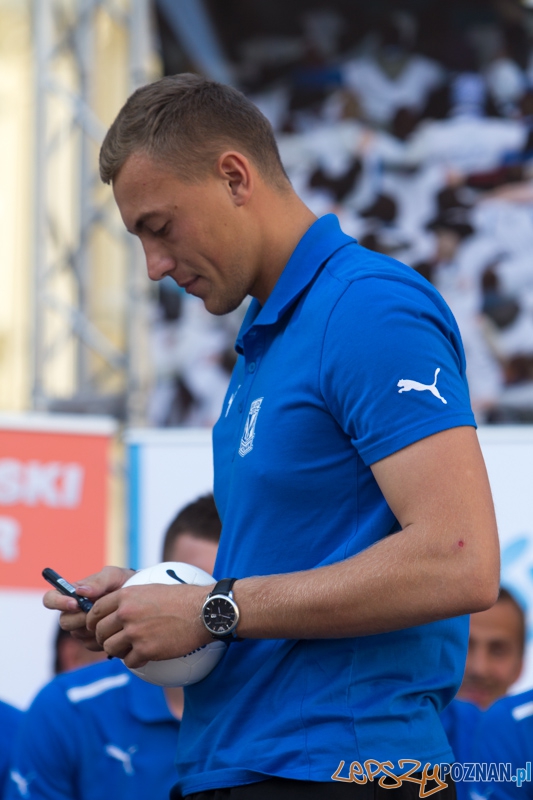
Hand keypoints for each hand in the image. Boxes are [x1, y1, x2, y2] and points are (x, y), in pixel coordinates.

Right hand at [43, 566, 134, 650]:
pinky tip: (114, 627)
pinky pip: (90, 644)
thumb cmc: (123, 583)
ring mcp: (81, 627)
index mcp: (72, 594)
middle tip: (98, 612)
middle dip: (81, 618)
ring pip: (77, 634)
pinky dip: (101, 637)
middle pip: (64, 621)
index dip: (57, 602)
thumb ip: (98, 582)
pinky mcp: (92, 640)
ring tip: (110, 617)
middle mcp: (73, 612)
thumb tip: (80, 591)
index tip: (74, 603)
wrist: (140, 600)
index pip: (50, 599)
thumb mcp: (113, 576)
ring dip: (92, 627)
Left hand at [86, 582, 213, 666]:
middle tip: (115, 641)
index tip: (96, 628)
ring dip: (119, 651)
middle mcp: (127, 613)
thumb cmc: (180, 599)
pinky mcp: (146, 650)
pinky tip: (145, 656)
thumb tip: (113, 612)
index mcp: (126, 596)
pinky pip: (129, 662)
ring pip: (110, 648)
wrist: (202, 611)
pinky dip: (135, 661)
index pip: (95, 611)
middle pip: (100, 632)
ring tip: (131, 649)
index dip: (93, 622)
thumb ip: (129, 600)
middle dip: (105, 638)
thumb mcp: (149, 589)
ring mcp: (135, 632)